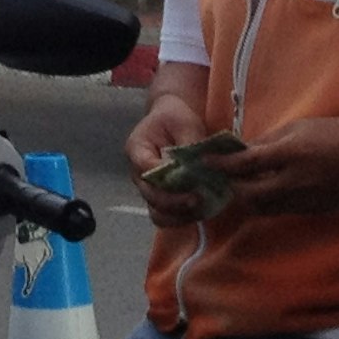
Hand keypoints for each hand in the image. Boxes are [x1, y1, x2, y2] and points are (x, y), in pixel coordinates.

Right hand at [123, 91, 219, 227]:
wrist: (172, 121)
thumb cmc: (176, 118)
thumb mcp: (185, 122)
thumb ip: (189, 144)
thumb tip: (198, 168)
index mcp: (137, 148)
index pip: (146, 168)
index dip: (166, 179)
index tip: (191, 183)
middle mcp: (137, 172)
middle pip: (149, 195)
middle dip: (174, 201)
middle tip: (199, 199)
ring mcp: (147, 188)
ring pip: (156, 212)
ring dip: (178, 215)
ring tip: (201, 208)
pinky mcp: (159, 200)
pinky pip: (165, 218)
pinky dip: (180, 219)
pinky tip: (200, 212)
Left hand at [208, 117, 338, 218]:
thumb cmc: (337, 134)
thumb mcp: (301, 127)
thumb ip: (270, 140)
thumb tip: (245, 149)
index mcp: (289, 154)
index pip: (246, 164)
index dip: (222, 165)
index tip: (204, 162)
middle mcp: (294, 181)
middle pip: (250, 195)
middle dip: (233, 188)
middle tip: (223, 179)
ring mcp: (305, 200)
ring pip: (264, 209)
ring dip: (249, 199)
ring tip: (242, 186)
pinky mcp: (313, 211)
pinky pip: (282, 211)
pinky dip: (270, 203)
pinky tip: (268, 191)